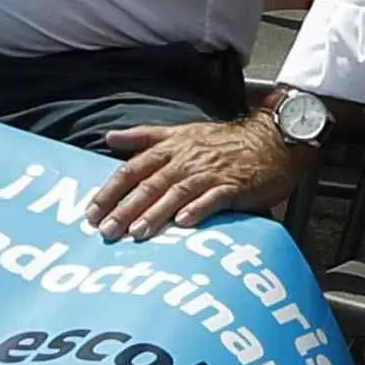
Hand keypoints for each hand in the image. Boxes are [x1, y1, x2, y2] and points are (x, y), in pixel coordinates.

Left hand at [89, 110, 306, 237]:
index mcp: (172, 147)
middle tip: (107, 231)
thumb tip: (109, 137)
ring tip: (137, 233)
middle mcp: (187, 159)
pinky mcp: (235, 186)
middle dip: (126, 208)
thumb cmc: (224, 142)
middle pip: (150, 183)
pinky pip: (214, 198)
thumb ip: (144, 137)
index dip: (111, 190)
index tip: (92, 213)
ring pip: (177, 192)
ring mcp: (211, 172)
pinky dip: (198, 209)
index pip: (133, 168)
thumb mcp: (181, 132)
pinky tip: (185, 223)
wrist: (271, 140)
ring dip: (156, 213)